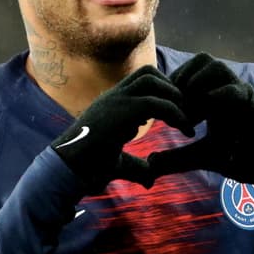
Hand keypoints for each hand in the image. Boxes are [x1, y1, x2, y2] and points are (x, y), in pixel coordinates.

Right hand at [52, 65, 193, 190]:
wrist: (66, 170)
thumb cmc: (86, 169)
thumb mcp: (118, 165)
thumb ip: (136, 167)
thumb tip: (150, 180)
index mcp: (112, 104)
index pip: (141, 81)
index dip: (164, 92)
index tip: (178, 114)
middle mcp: (113, 97)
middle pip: (148, 73)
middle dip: (172, 88)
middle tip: (187, 113)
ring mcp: (115, 101)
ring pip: (152, 80)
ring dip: (175, 96)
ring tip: (187, 119)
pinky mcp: (120, 113)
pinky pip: (155, 103)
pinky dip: (176, 113)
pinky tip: (185, 130)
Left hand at [147, 53, 253, 190]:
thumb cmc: (239, 157)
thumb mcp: (202, 157)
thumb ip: (177, 159)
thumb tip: (149, 162)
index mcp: (212, 96)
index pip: (188, 72)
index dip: (173, 84)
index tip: (163, 108)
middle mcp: (226, 90)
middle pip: (202, 60)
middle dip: (183, 77)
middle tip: (174, 103)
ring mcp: (241, 95)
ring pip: (218, 68)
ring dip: (198, 82)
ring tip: (188, 105)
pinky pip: (238, 90)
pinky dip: (221, 95)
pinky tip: (208, 108)